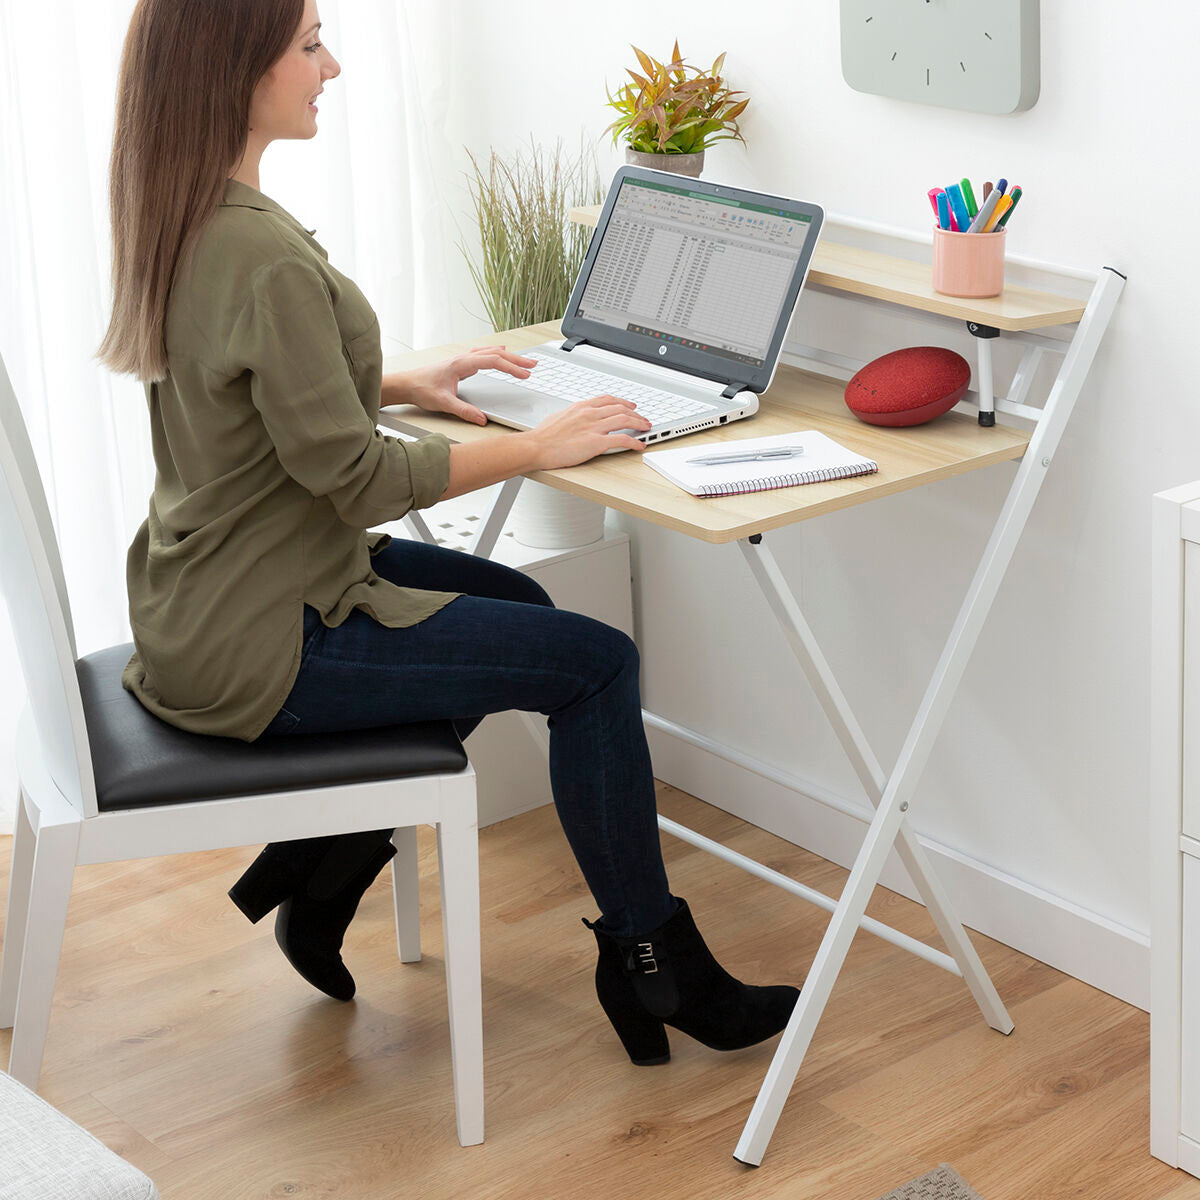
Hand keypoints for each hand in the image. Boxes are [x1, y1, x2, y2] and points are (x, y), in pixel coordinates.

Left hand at [382, 346, 536, 425]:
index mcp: (461, 364)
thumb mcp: (443, 403)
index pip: (493, 361)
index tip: (525, 374)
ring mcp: (463, 359)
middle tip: (534, 364)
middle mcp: (463, 358)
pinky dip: (497, 355)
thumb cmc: (421, 390)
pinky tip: (501, 354)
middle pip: (496, 354)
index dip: (511, 367)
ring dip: (509, 356)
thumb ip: (464, 411)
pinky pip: (484, 354)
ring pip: (491, 353)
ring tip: (524, 361)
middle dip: (517, 359)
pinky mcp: (461, 363)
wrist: (406, 384)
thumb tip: (482, 419)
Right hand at [526, 394, 651, 469]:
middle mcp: (589, 414)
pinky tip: (639, 445)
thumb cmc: (543, 436)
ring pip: (624, 420)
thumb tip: (575, 417)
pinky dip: (634, 442)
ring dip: (639, 424)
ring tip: (646, 429)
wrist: (536, 446)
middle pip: (620, 408)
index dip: (623, 402)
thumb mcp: (559, 417)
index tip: (630, 406)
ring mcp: (593, 427)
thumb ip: (571, 415)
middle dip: (636, 414)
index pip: (608, 399)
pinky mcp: (595, 443)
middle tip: (644, 419)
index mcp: (581, 407)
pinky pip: (621, 440)